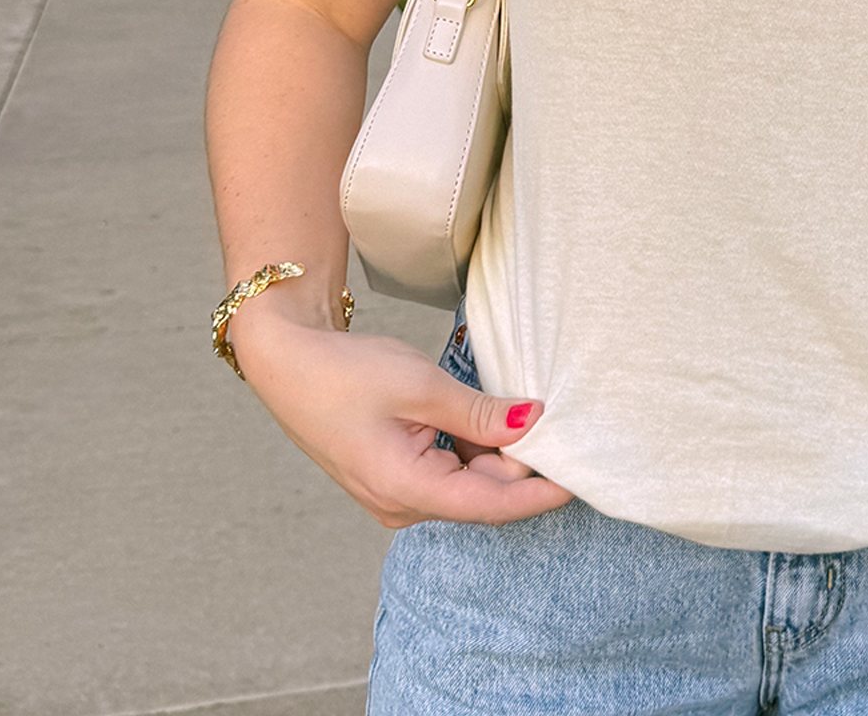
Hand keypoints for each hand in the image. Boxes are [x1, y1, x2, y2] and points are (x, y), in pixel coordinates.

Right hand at [229, 305, 574, 529]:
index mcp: (405, 492)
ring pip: (468, 480)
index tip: (581, 476)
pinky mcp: (395, 473)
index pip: (491, 505)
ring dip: (496, 449)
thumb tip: (532, 423)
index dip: (540, 492)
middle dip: (521, 461)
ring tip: (519, 408)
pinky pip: (448, 467)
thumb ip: (479, 413)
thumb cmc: (345, 373)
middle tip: (557, 419)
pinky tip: (484, 412)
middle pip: (483, 493)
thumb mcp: (421, 386)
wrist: (286, 360)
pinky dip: (472, 444)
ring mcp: (396, 492)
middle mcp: (401, 504)